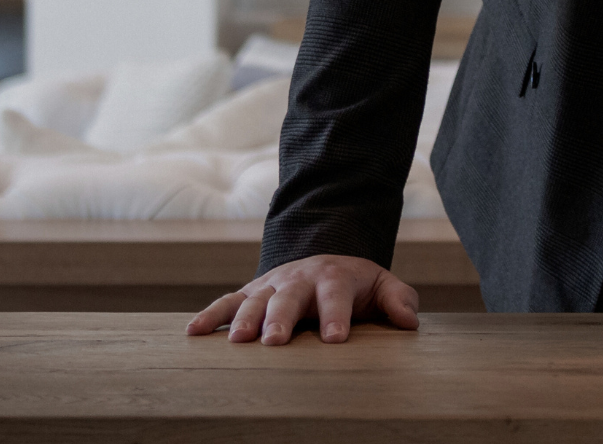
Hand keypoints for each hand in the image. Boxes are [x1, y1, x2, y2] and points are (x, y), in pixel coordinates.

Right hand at [184, 254, 420, 344]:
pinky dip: (210, 316)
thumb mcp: (383, 286)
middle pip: (289, 298)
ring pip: (254, 300)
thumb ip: (399, 300)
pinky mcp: (251, 292)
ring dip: (244, 320)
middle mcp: (298, 278)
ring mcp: (271, 285)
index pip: (335, 295)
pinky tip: (193, 333)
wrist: (326, 260)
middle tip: (275, 342)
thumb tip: (409, 322)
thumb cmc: (358, 285)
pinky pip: (227, 303)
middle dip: (281, 319)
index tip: (335, 338)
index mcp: (334, 276)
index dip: (335, 315)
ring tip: (236, 342)